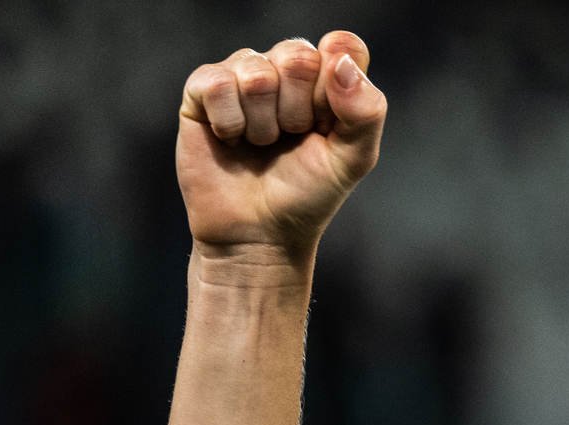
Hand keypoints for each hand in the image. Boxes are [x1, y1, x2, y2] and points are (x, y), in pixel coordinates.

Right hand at [176, 32, 385, 262]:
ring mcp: (242, 76)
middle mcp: (284, 70)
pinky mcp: (202, 91)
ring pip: (256, 72)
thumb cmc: (307, 195)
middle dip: (298, 110)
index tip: (328, 122)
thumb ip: (366, 111)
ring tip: (261, 144)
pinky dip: (230, 122)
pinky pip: (217, 83)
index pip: (343, 47)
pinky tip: (232, 140)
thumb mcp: (353, 159)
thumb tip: (341, 62)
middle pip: (298, 55)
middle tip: (291, 138)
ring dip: (263, 123)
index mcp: (327, 80)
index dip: (337, 84)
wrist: (259, 233)